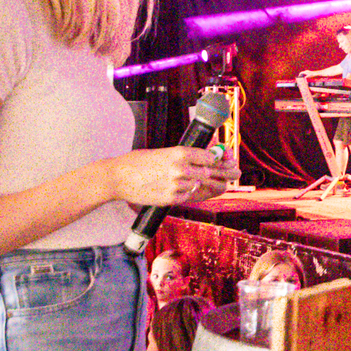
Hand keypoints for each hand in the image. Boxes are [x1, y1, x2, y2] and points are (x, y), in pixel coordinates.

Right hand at [113, 145, 238, 209]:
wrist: (118, 178)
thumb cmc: (138, 162)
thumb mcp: (163, 152)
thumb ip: (184, 155)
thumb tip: (204, 157)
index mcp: (179, 152)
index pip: (210, 157)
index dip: (217, 159)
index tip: (222, 160)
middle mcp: (181, 168)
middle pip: (210, 172)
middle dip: (221, 173)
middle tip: (231, 172)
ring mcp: (177, 185)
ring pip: (199, 185)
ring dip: (198, 184)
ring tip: (194, 181)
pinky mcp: (171, 199)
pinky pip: (188, 196)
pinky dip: (186, 193)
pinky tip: (179, 188)